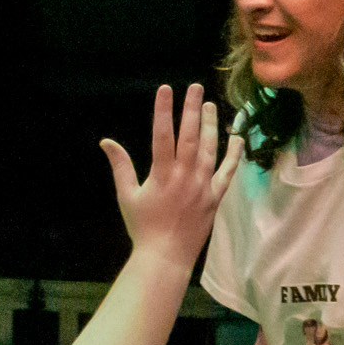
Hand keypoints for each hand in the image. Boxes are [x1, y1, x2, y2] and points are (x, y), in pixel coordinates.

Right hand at [99, 83, 231, 259]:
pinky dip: (233, 156)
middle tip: (195, 87)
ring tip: (210, 105)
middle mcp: (185, 178)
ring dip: (210, 126)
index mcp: (161, 175)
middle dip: (192, 110)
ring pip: (210, 150)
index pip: (162, 135)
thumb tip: (106, 141)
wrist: (165, 257)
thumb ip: (120, 166)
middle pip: (190, 137)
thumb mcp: (127, 195)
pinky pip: (227, 173)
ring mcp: (202, 188)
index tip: (166, 89)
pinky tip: (237, 138)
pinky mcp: (215, 199)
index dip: (164, 110)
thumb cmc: (142, 227)